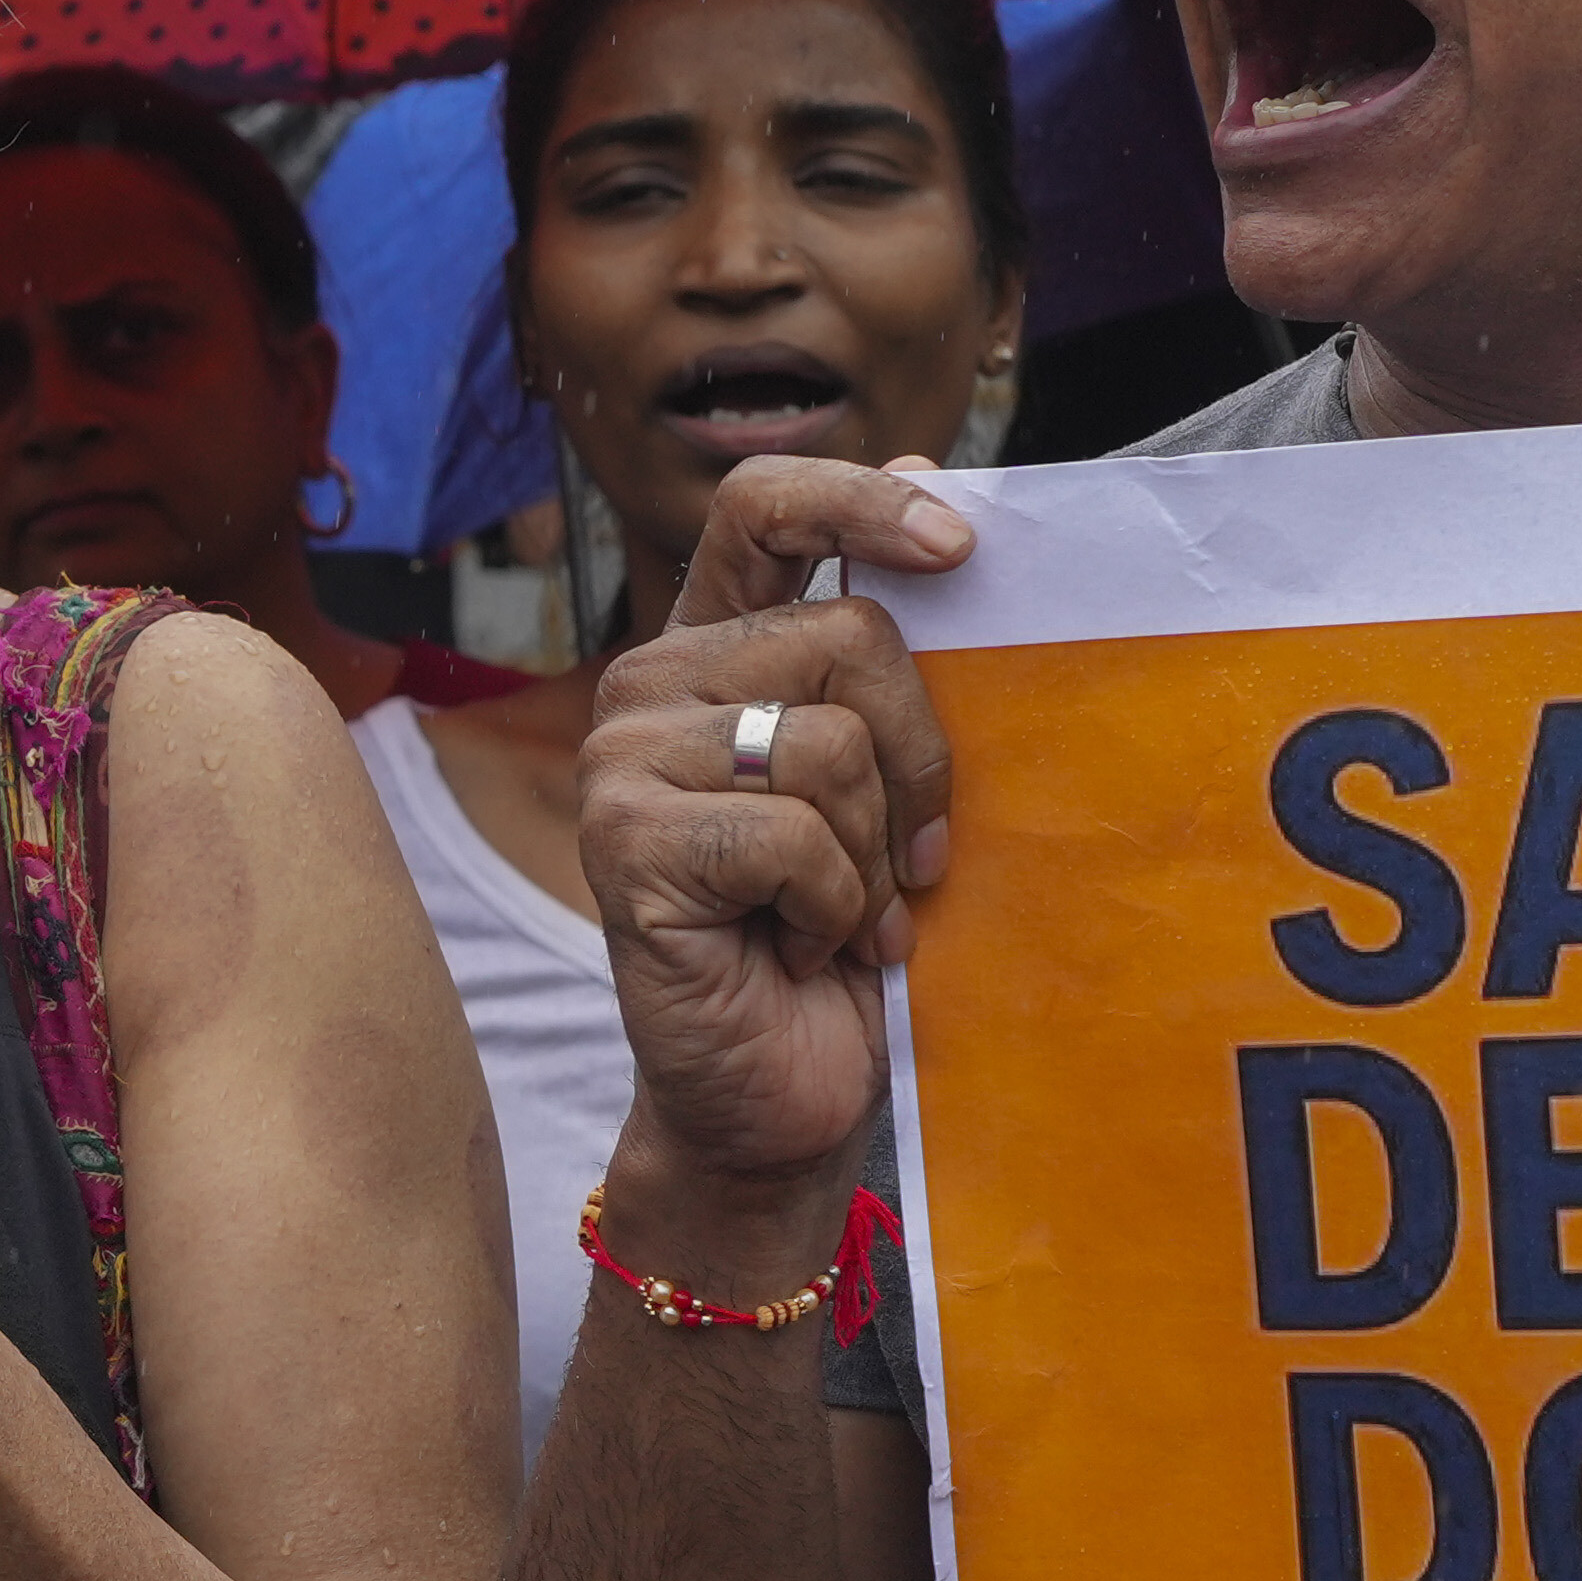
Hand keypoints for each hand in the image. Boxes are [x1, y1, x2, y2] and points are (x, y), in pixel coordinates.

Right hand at [577, 453, 973, 1215]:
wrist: (780, 1100)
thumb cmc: (843, 942)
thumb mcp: (893, 783)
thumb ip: (897, 660)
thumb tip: (943, 480)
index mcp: (717, 650)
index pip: (762, 505)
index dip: (861, 496)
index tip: (958, 542)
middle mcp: (654, 687)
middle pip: (845, 632)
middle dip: (918, 757)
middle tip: (904, 857)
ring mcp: (624, 760)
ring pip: (826, 741)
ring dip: (872, 853)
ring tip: (839, 916)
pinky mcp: (623, 841)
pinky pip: (793, 834)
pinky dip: (833, 908)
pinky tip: (798, 949)